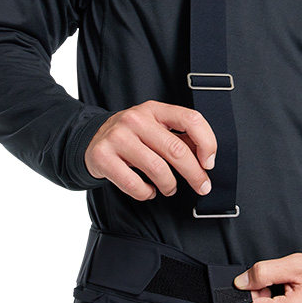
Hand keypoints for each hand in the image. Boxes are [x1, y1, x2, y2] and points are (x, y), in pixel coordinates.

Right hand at [84, 100, 216, 200]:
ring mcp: (118, 137)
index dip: (207, 142)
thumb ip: (180, 137)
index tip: (209, 162)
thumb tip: (206, 158)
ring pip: (157, 169)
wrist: (92, 139)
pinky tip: (148, 191)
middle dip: (195, 173)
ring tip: (169, 188)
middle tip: (202, 186)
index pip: (191, 119)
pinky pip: (133, 184)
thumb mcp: (156, 127)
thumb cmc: (132, 135)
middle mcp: (136, 119)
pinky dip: (146, 193)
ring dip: (169, 185)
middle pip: (176, 149)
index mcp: (155, 109)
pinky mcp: (102, 156)